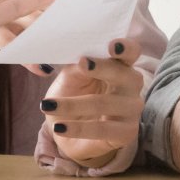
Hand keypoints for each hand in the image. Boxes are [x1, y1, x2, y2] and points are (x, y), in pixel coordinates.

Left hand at [41, 38, 144, 167]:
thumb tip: (82, 59)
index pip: (131, 52)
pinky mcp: (126, 133)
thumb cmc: (72, 95)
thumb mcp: (69, 77)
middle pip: (125, 75)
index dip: (125, 48)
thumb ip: (77, 66)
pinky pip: (102, 129)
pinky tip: (60, 127)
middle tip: (82, 64)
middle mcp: (131, 86)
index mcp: (120, 65)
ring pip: (105, 103)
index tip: (112, 46)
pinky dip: (78, 128)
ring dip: (74, 104)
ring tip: (48, 105)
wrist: (64, 129)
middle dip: (103, 68)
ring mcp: (131, 110)